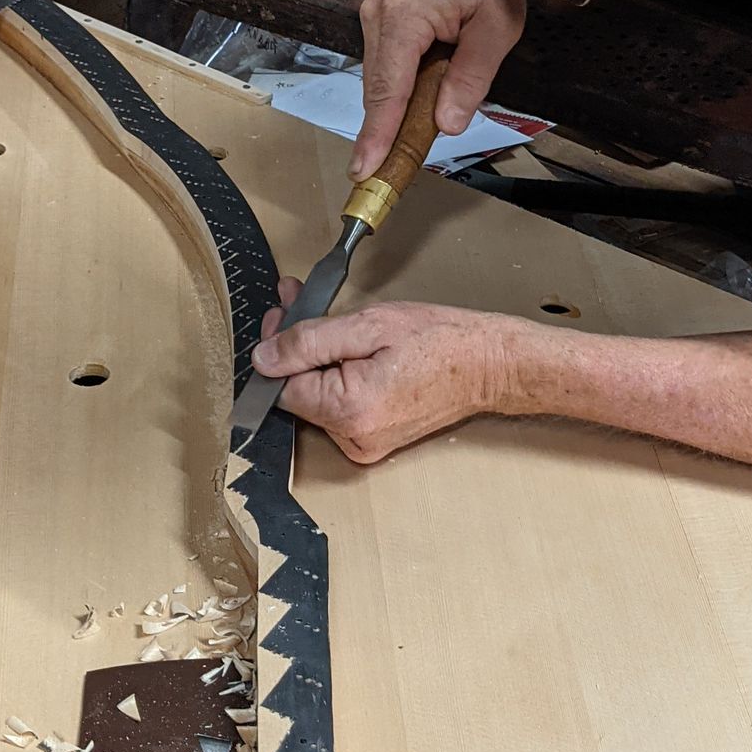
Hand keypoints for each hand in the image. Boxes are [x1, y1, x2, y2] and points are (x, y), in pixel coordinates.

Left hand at [253, 292, 516, 464]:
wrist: (488, 365)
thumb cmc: (439, 341)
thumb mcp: (368, 325)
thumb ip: (309, 341)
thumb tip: (264, 357)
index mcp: (348, 411)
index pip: (280, 386)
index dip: (276, 348)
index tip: (282, 315)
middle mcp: (352, 438)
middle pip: (297, 393)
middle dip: (295, 348)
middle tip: (300, 306)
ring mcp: (363, 444)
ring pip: (316, 398)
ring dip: (316, 360)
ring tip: (333, 325)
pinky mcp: (373, 442)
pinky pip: (338, 408)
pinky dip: (337, 377)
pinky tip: (349, 350)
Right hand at [353, 0, 526, 179]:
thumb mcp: (498, 28)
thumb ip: (472, 77)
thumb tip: (446, 122)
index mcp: (404, 16)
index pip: (388, 88)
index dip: (378, 133)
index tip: (365, 168)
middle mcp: (379, 13)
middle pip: (378, 88)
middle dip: (381, 131)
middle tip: (384, 173)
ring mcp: (376, 13)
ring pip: (380, 78)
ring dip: (391, 111)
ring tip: (400, 146)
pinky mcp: (382, 16)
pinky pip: (385, 64)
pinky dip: (396, 90)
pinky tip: (410, 109)